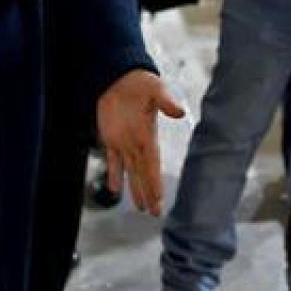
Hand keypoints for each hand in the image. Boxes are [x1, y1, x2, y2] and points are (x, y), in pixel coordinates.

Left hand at [96, 69, 185, 215]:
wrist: (119, 76)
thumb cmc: (139, 82)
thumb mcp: (154, 89)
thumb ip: (166, 101)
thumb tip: (180, 112)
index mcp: (148, 136)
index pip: (153, 166)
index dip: (155, 184)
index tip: (159, 201)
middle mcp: (138, 144)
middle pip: (144, 174)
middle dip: (149, 194)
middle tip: (154, 213)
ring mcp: (124, 142)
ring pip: (130, 172)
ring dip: (134, 189)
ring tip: (140, 208)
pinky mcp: (110, 138)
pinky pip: (112, 160)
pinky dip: (113, 174)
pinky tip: (113, 189)